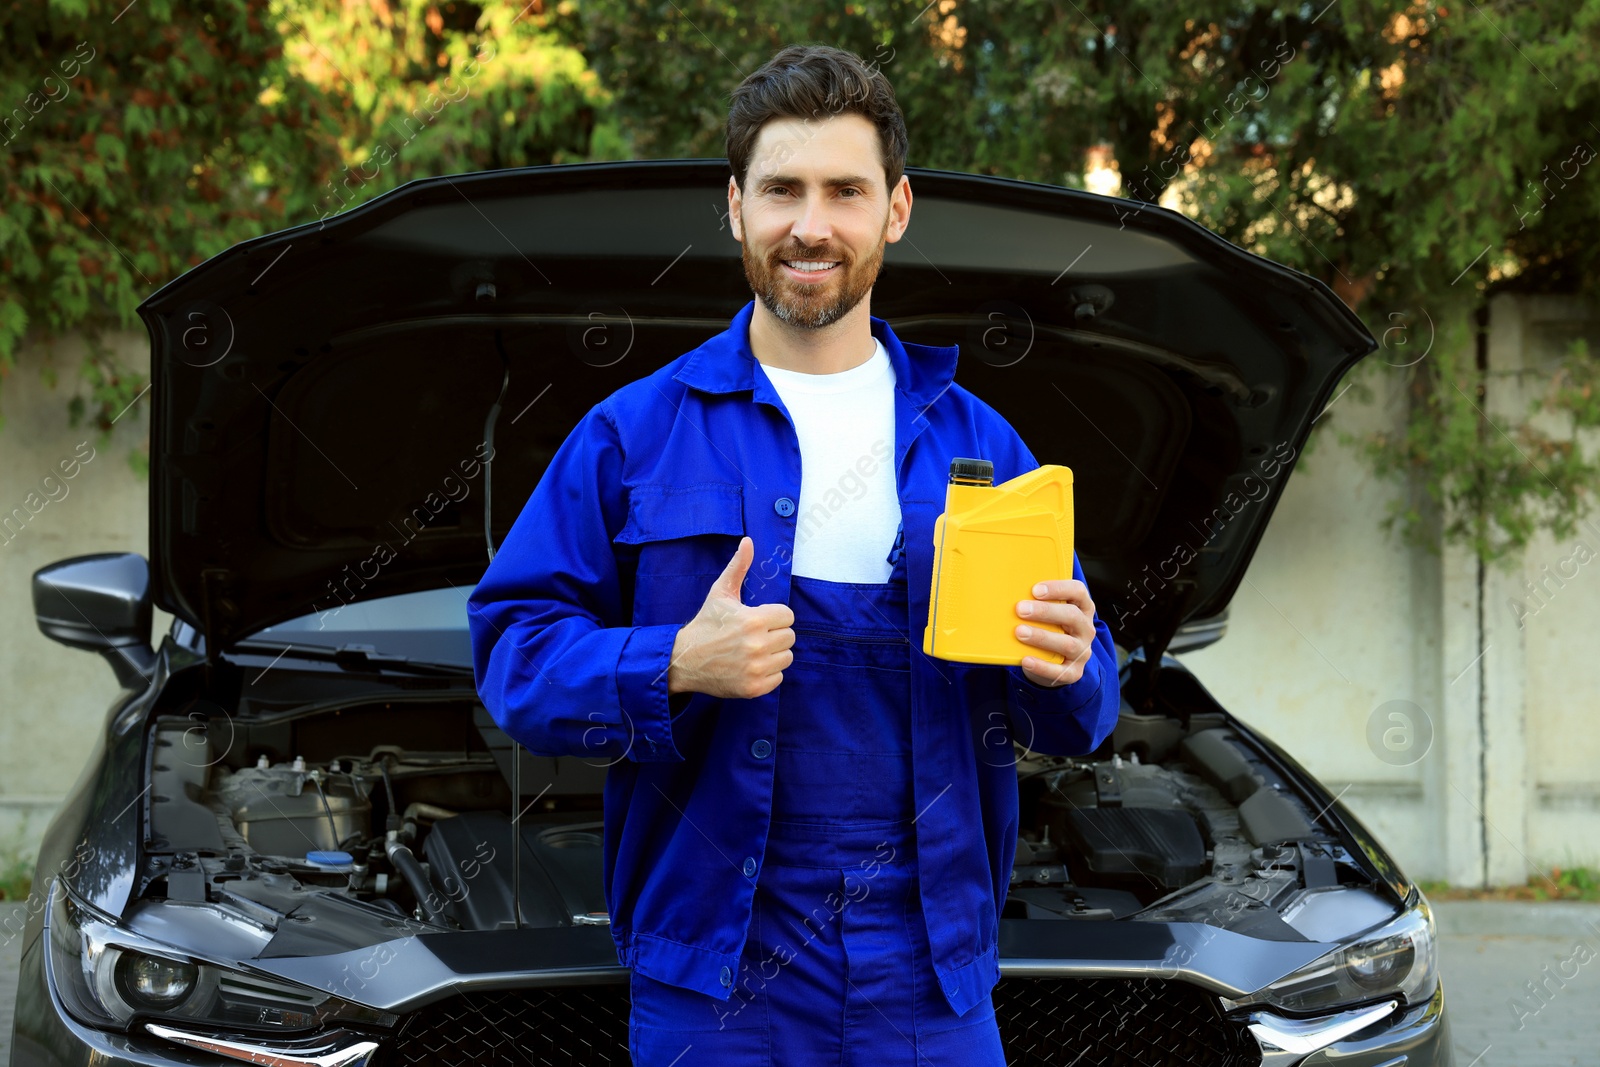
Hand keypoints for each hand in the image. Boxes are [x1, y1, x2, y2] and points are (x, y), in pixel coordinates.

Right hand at [667, 536, 795, 699]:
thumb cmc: (706, 624)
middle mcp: (757, 645)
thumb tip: (748, 541)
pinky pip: (779, 678)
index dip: (773, 617)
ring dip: (773, 655)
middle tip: (753, 636)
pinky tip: (750, 667)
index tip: (757, 620)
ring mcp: (756, 668)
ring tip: (752, 651)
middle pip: (789, 637)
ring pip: (787, 657)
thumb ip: (738, 566)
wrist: (684, 660)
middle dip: (774, 635)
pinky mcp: (754, 688)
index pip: (788, 616)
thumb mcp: (720, 593)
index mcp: (754, 619)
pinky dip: (768, 674)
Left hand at [1014, 579, 1095, 686]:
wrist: (1052, 662)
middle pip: (1072, 616)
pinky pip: (1060, 671)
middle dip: (1045, 611)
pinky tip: (1026, 660)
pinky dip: (1042, 666)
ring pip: (1067, 644)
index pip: (1078, 592)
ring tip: (1019, 632)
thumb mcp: (1048, 614)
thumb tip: (1009, 592)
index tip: (1035, 590)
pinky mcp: (1074, 672)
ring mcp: (1082, 651)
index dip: (1058, 588)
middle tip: (1020, 609)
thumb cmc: (1048, 629)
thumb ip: (1037, 603)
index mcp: (1082, 608)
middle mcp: (1086, 629)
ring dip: (1042, 637)